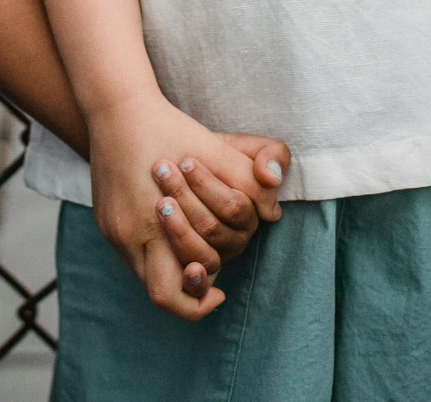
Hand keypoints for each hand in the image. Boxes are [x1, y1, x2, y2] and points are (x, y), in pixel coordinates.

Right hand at [89, 97, 283, 318]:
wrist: (117, 110)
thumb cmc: (170, 129)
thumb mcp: (217, 147)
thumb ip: (250, 178)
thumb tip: (272, 214)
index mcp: (155, 221)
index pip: (179, 286)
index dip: (201, 298)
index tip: (220, 292)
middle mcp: (128, 235)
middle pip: (161, 292)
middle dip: (191, 285)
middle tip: (210, 273)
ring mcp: (113, 231)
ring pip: (145, 277)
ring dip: (173, 269)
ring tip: (196, 258)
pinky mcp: (105, 223)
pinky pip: (134, 256)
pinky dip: (157, 253)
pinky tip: (174, 234)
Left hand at [151, 132, 291, 269]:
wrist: (168, 162)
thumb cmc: (203, 153)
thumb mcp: (238, 145)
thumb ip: (271, 153)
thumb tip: (272, 179)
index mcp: (251, 213)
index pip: (233, 206)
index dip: (207, 185)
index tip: (185, 161)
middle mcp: (236, 239)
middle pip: (212, 228)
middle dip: (184, 197)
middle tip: (161, 171)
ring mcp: (216, 257)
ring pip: (200, 253)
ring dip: (177, 229)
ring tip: (158, 201)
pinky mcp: (193, 273)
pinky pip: (193, 285)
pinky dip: (187, 279)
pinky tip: (177, 265)